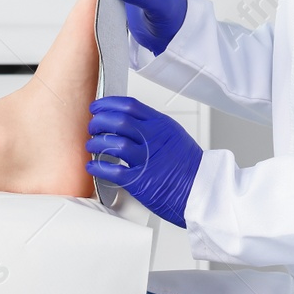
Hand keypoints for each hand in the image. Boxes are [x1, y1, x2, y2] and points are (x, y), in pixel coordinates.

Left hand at [85, 97, 201, 227]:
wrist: (201, 189)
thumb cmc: (189, 165)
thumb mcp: (175, 135)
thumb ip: (153, 126)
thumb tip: (130, 120)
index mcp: (161, 125)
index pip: (129, 105)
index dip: (108, 104)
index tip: (98, 107)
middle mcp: (152, 139)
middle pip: (118, 121)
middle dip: (98, 121)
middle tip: (93, 125)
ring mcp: (145, 159)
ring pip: (112, 143)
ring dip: (96, 142)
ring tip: (92, 145)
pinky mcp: (139, 180)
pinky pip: (111, 170)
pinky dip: (97, 166)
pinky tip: (92, 165)